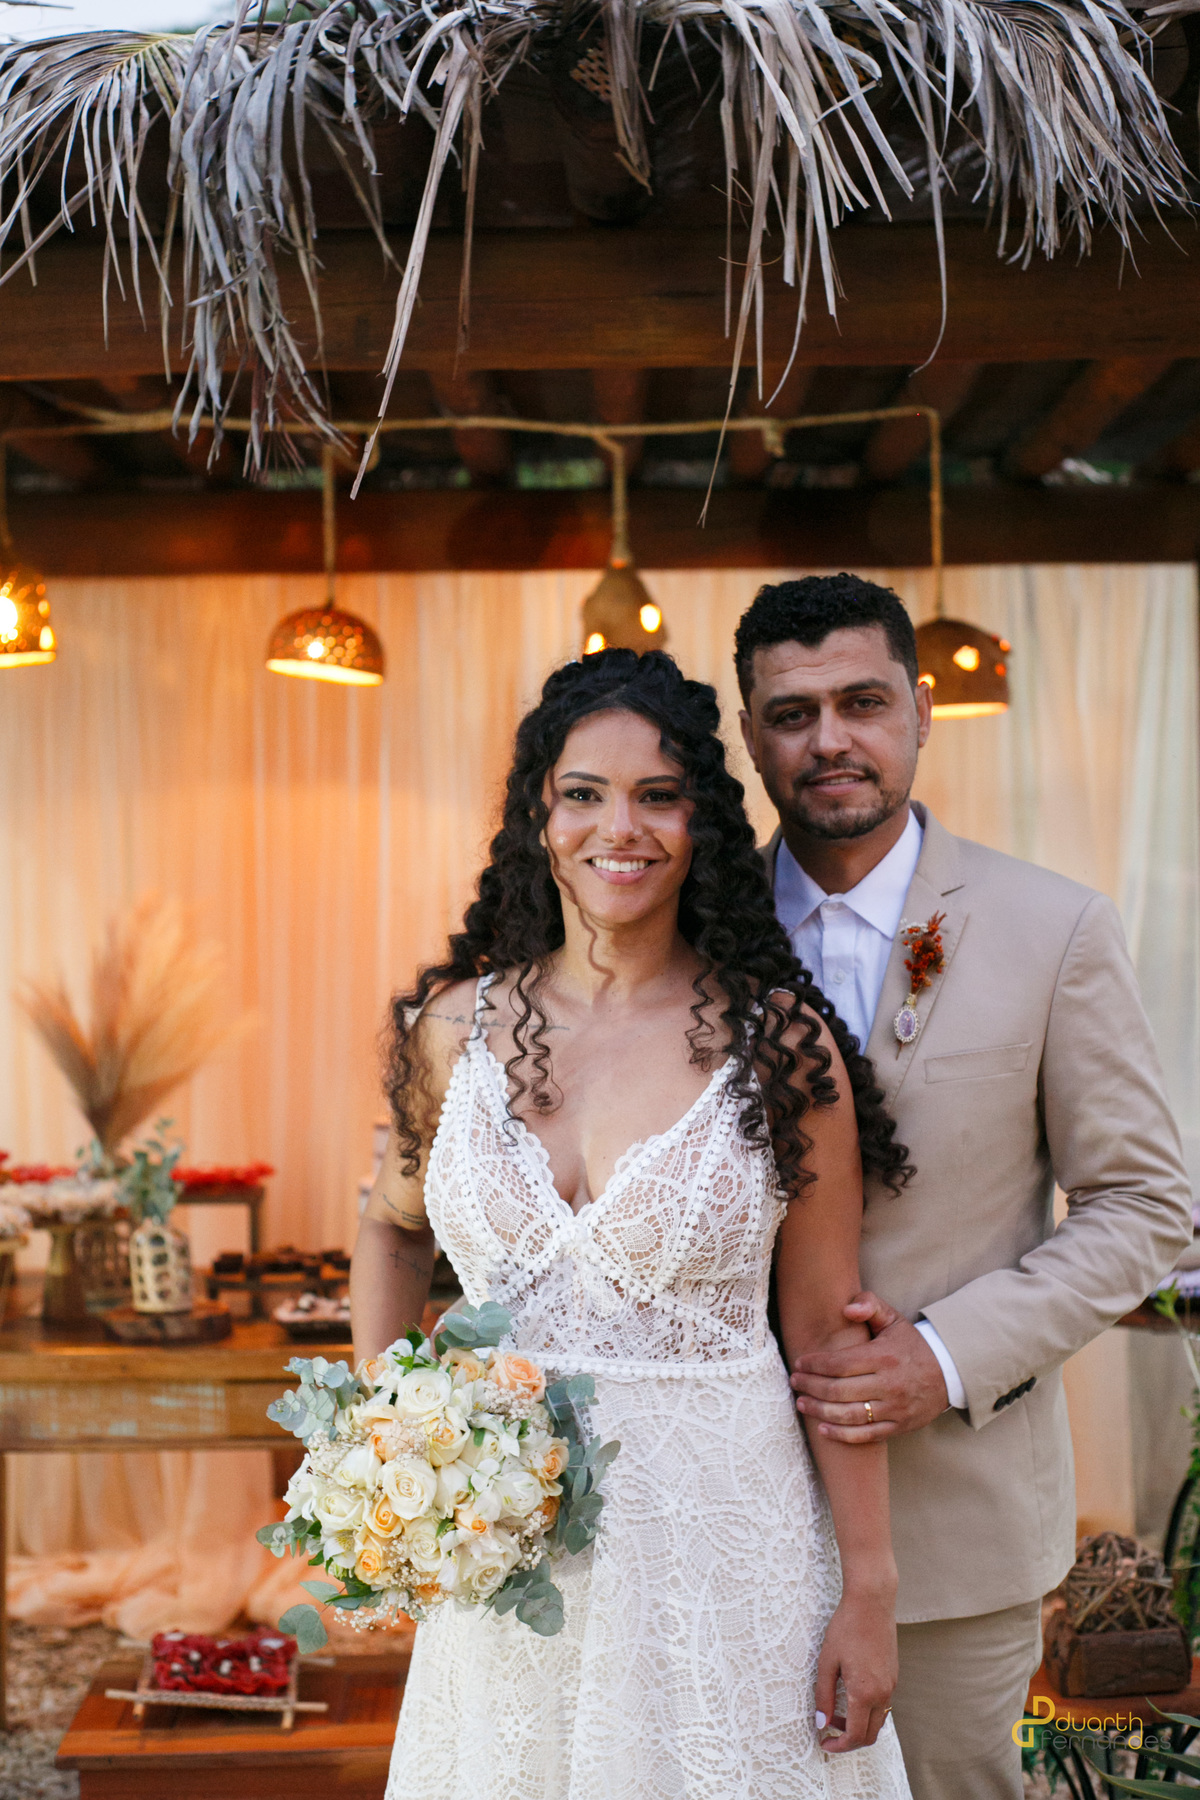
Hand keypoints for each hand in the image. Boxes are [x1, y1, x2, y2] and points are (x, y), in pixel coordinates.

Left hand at [790, 1292, 948, 1441]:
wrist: (949, 1373)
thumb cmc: (911, 1344)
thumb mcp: (894, 1319)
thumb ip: (870, 1304)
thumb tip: (846, 1309)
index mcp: (883, 1357)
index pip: (840, 1363)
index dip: (815, 1364)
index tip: (799, 1362)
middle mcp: (889, 1384)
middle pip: (838, 1390)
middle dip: (810, 1386)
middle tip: (794, 1382)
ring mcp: (894, 1408)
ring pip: (848, 1415)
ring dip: (819, 1410)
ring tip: (802, 1403)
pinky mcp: (899, 1426)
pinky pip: (866, 1436)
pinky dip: (841, 1435)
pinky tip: (822, 1428)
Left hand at [813, 1586, 897, 1752]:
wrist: (872, 1602)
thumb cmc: (846, 1628)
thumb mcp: (827, 1661)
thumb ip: (823, 1695)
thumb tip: (821, 1723)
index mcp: (864, 1693)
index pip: (855, 1736)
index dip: (839, 1746)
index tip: (824, 1743)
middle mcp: (883, 1694)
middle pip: (870, 1735)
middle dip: (849, 1741)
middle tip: (829, 1734)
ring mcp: (891, 1685)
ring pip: (878, 1721)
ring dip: (859, 1726)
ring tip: (836, 1715)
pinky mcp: (894, 1676)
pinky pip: (883, 1705)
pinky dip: (867, 1712)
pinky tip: (850, 1698)